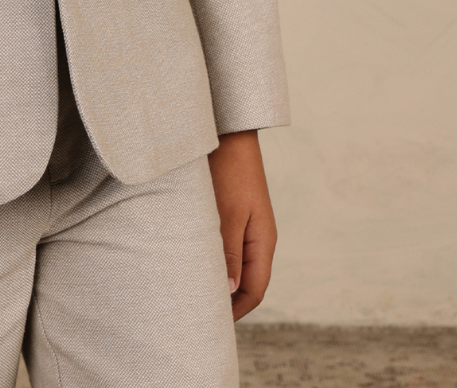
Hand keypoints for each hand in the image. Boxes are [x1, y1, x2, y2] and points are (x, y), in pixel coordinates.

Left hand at [207, 130, 276, 320]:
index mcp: (263, 241)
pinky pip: (227, 247)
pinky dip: (214, 260)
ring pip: (236, 265)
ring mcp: (246, 226)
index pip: (255, 290)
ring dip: (219, 279)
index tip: (210, 325)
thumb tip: (229, 289)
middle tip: (199, 315)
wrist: (227, 132)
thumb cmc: (228, 170)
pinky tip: (193, 261)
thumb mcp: (227, 213)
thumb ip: (229, 251)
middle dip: (227, 301)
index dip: (235, 311)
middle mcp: (258, 238)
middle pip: (247, 282)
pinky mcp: (233, 214)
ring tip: (193, 293)